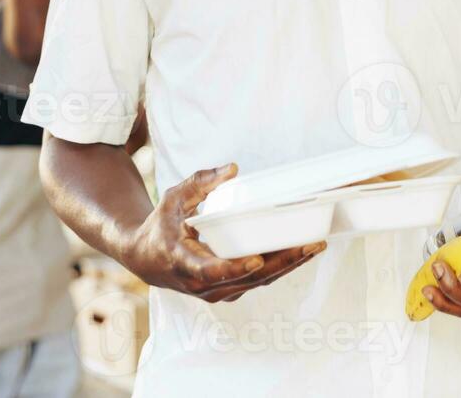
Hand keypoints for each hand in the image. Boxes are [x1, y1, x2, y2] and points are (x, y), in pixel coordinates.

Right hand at [123, 164, 325, 302]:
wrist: (145, 259)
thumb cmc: (161, 225)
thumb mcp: (173, 198)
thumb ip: (200, 182)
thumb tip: (232, 169)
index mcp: (184, 262)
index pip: (210, 271)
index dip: (234, 268)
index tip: (257, 259)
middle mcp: (201, 284)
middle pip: (247, 279)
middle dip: (282, 262)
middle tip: (310, 244)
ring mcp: (216, 291)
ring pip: (258, 283)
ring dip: (288, 265)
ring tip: (315, 246)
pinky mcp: (228, 290)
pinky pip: (258, 282)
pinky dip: (280, 268)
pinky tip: (301, 252)